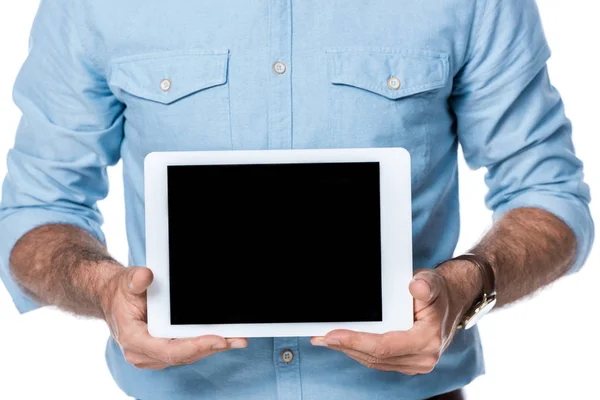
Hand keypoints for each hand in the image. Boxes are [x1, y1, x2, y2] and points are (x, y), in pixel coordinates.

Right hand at [100, 266, 247, 369]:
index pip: (169, 350)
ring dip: (212, 348)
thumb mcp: (127, 281)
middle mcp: (142, 353)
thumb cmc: (122, 292)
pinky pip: (186, 353)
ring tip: (237, 339)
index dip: (195, 346)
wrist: (114, 299)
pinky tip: (224, 339)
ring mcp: (152, 356)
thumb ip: (135, 280)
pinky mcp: (162, 353)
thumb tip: (145, 276)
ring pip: (187, 356)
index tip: (217, 339)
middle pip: (183, 356)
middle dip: (211, 348)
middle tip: (236, 339)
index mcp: (134, 339)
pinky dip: (204, 346)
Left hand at [310, 262, 480, 374]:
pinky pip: (378, 361)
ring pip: (373, 361)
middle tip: (320, 336)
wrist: (451, 303)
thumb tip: (416, 287)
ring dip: (348, 350)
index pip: (384, 346)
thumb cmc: (439, 293)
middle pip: (374, 357)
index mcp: (427, 340)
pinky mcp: (406, 363)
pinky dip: (358, 351)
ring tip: (324, 339)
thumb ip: (425, 285)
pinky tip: (342, 343)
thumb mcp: (433, 282)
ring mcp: (414, 364)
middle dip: (345, 346)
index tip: (333, 335)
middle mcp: (422, 358)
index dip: (356, 341)